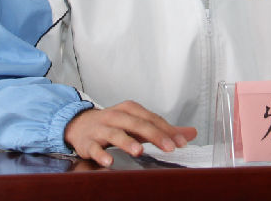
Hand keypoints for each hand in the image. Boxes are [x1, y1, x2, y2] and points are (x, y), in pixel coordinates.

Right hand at [63, 100, 196, 166]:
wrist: (80, 125)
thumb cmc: (114, 124)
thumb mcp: (138, 123)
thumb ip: (163, 129)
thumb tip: (190, 133)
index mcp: (130, 110)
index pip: (151, 119)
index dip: (167, 130)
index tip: (180, 142)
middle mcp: (116, 116)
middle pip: (137, 124)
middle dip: (154, 135)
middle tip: (169, 147)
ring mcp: (101, 129)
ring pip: (115, 134)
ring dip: (127, 142)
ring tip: (139, 151)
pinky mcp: (89, 142)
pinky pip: (95, 148)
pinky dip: (101, 154)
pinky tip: (109, 161)